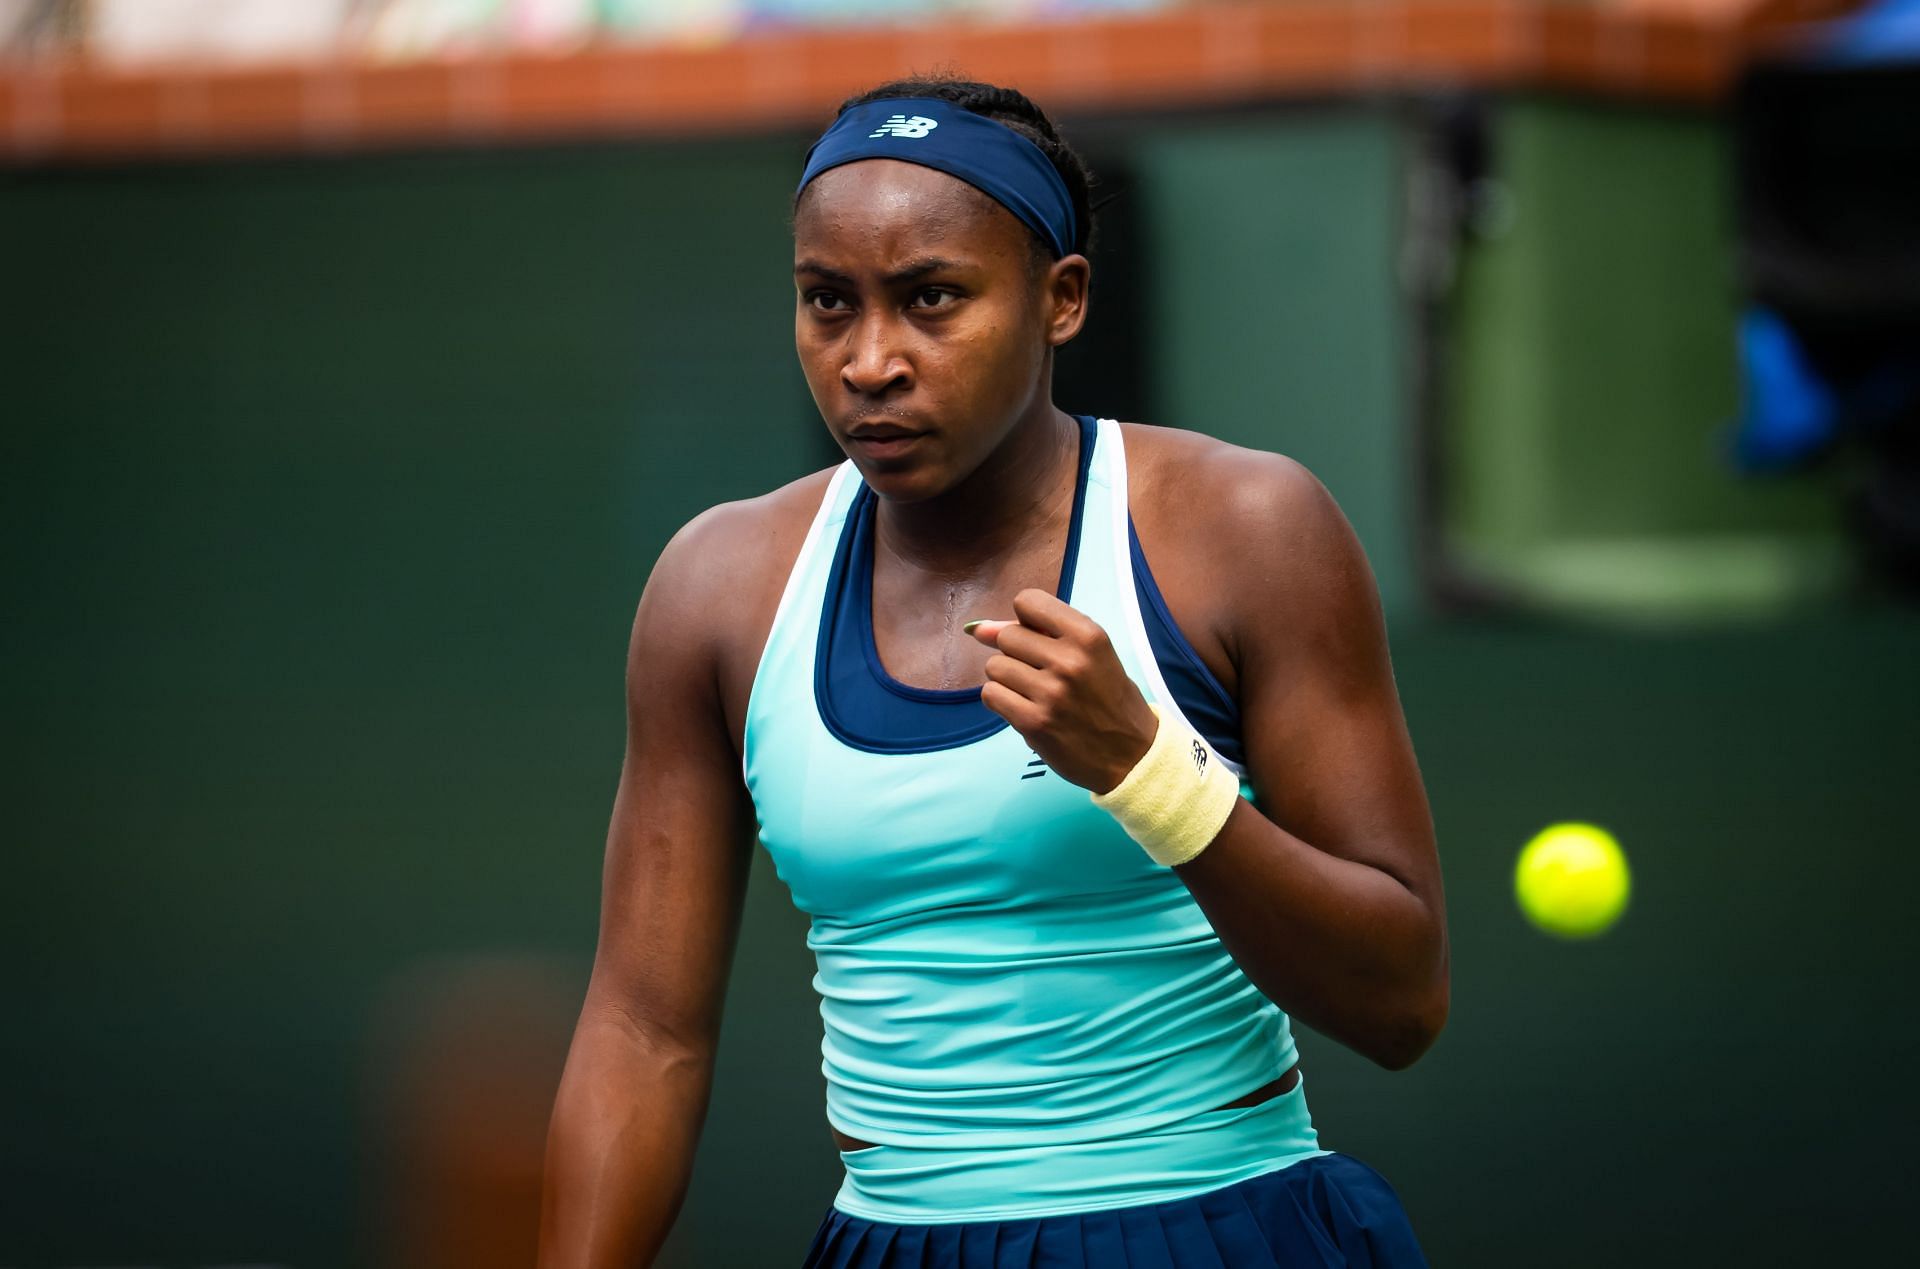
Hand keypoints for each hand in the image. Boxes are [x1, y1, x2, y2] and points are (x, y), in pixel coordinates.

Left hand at [967, 588, 1159, 793]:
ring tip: (1033, 692)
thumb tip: (978, 628)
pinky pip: (991, 695)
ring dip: (1006, 678)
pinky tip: (1024, 708)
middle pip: (1006, 636)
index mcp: (1089, 636)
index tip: (1037, 638)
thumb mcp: (1090, 655)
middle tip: (1038, 672)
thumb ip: (1039, 634)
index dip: (1025, 619)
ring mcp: (1051, 693)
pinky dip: (1002, 701)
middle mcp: (1070, 661)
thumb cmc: (1109, 699)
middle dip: (1014, 652)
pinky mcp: (1034, 723)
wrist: (1132, 755)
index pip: (1028, 601)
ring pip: (994, 666)